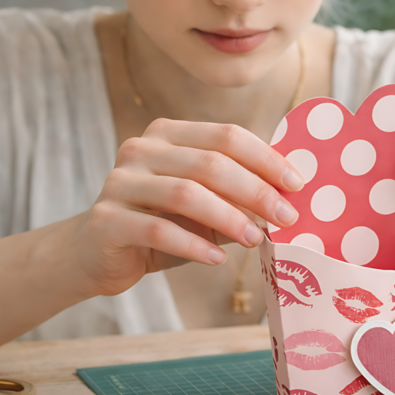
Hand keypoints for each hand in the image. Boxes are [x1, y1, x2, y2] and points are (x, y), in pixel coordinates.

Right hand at [66, 119, 304, 296]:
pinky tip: (217, 259)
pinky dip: (193, 244)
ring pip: (185, 193)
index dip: (266, 159)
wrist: (97, 253)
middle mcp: (141, 149)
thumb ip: (237, 200)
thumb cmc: (160, 225)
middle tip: (286, 217)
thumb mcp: (203, 209)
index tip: (298, 185)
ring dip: (228, 217)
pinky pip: (156, 229)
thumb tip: (290, 204)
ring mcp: (120, 181)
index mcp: (168, 134)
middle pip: (210, 163)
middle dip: (255, 191)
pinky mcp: (106, 219)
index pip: (226, 136)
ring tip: (256, 239)